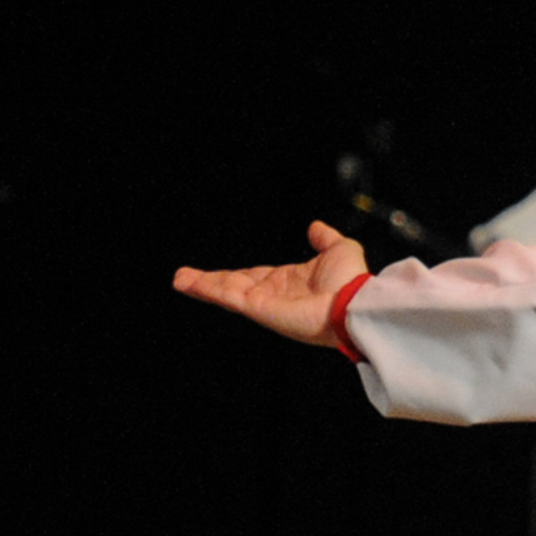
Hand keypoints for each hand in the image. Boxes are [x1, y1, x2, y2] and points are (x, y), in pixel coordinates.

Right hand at [173, 221, 369, 345]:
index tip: (217, 274)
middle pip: (235, 285)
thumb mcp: (339, 249)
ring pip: (227, 292)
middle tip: (186, 278)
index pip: (255, 277)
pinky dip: (207, 290)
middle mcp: (275, 295)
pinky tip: (188, 284)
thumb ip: (324, 239)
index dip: (235, 275)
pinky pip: (229, 297)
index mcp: (290, 282)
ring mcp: (265, 303)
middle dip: (210, 282)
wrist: (354, 303)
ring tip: (180, 280)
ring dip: (203, 285)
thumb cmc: (352, 282)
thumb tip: (315, 227)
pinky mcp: (260, 309)